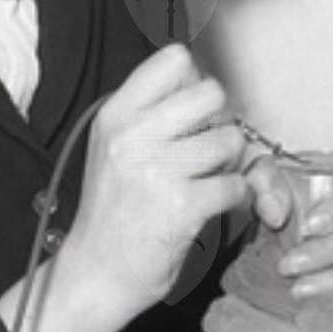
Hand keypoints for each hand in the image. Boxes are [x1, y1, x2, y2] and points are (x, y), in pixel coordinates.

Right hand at [55, 43, 250, 324]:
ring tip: (203, 180)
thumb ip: (153, 112)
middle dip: (218, 120)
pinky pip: (236, 184)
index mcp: (117, 114)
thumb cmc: (113, 211)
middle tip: (204, 147)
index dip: (194, 81)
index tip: (191, 110)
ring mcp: (157, 169)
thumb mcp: (116, 146)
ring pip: (230, 139)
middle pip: (212, 92)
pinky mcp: (182, 206)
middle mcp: (134, 135)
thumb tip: (204, 84)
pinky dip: (234, 198)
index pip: (174, 59)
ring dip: (228, 163)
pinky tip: (208, 206)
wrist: (95, 273)